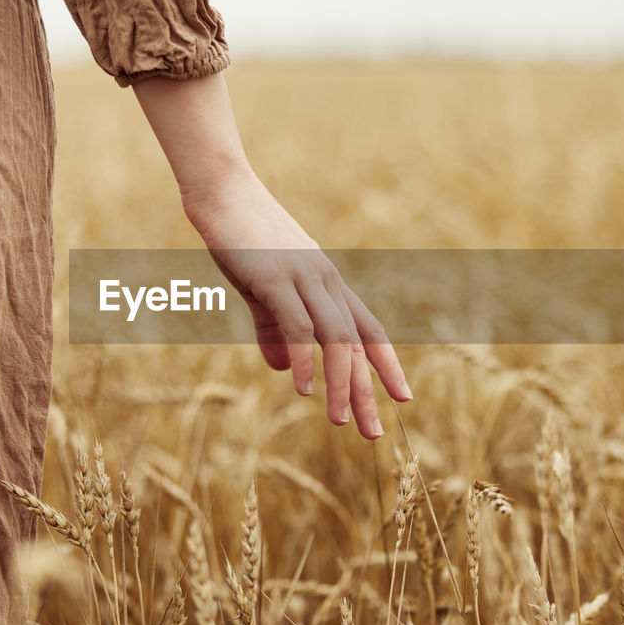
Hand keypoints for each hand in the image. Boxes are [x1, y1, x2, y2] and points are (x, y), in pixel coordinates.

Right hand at [182, 171, 411, 438]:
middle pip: (357, 341)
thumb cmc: (239, 238)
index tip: (402, 397)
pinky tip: (303, 389)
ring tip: (340, 422)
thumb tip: (288, 371)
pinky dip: (306, 359)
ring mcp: (303, 277)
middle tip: (374, 433)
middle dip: (367, 389)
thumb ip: (273, 330)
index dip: (386, 363)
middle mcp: (325, 280)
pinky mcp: (276, 277)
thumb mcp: (260, 289)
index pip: (368, 328)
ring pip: (336, 337)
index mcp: (326, 282)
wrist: (221, 191)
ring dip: (341, 383)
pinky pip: (299, 325)